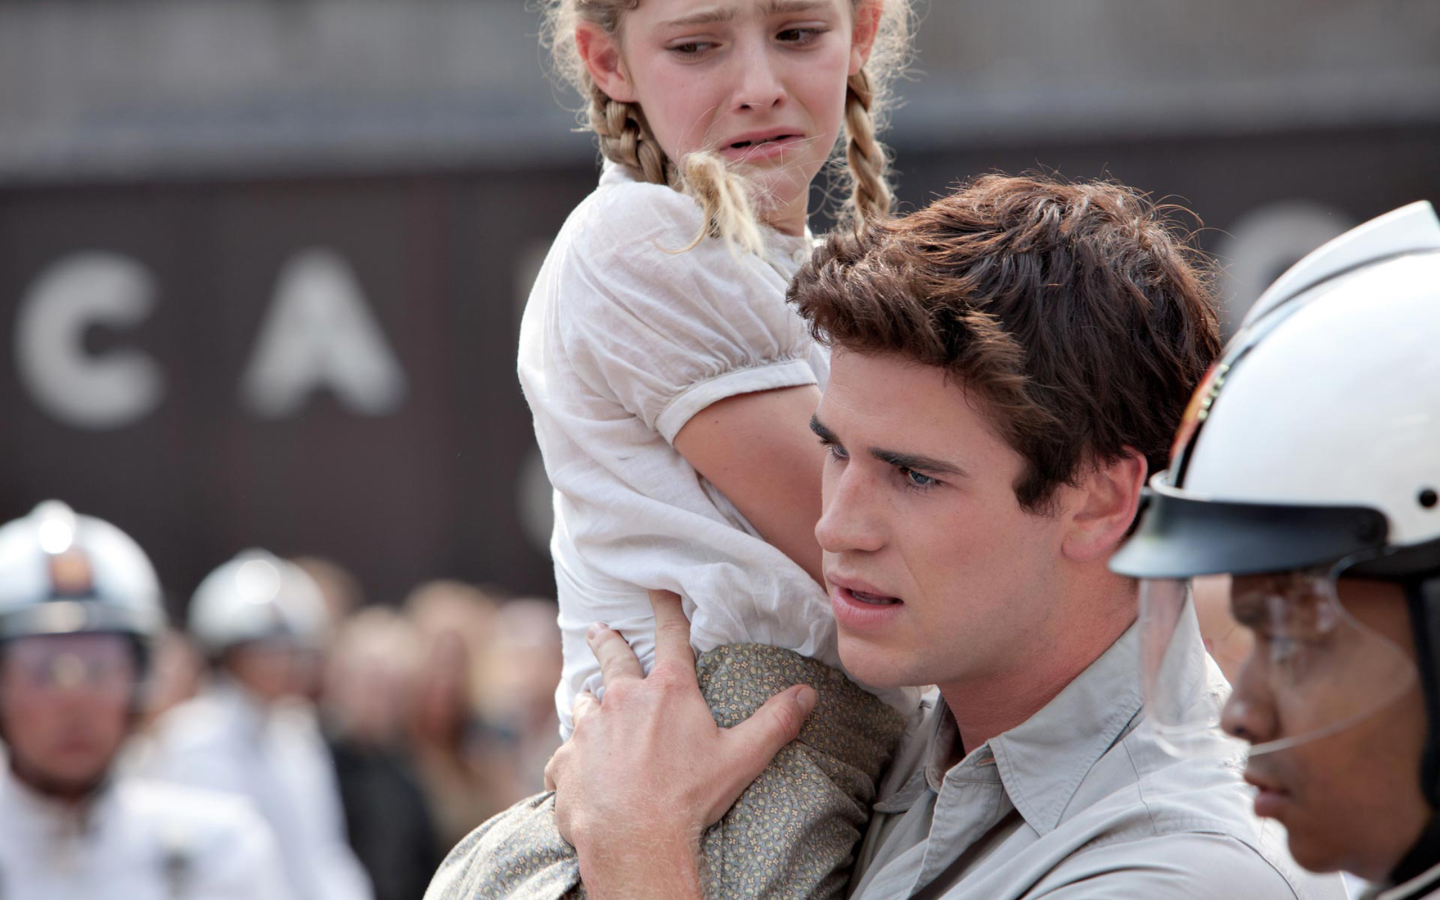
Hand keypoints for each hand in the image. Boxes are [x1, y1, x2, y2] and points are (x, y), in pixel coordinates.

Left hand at [544, 590, 818, 897]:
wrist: (636, 840)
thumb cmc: (689, 798)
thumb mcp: (741, 758)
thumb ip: (775, 722)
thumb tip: (807, 693)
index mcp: (667, 692)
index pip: (671, 636)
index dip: (666, 609)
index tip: (656, 589)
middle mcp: (623, 699)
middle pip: (613, 657)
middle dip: (608, 640)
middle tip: (599, 628)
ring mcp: (589, 728)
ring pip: (584, 703)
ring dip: (589, 701)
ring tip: (588, 700)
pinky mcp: (566, 761)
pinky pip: (564, 755)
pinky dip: (572, 759)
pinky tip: (577, 769)